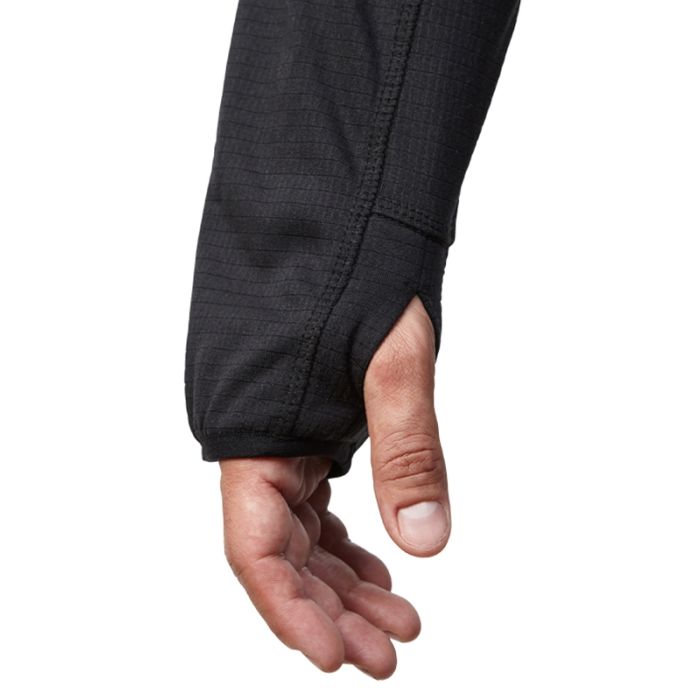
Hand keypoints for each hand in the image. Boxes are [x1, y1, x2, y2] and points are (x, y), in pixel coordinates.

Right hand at [219, 295, 450, 677]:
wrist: (338, 202)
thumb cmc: (355, 264)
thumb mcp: (393, 359)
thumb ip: (408, 448)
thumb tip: (427, 542)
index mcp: (258, 433)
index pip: (256, 549)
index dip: (291, 611)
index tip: (336, 658)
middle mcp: (261, 440)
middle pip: (282, 551)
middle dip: (331, 608)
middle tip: (389, 649)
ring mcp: (283, 432)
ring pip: (302, 529)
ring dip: (343, 578)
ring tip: (397, 616)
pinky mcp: (308, 420)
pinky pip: (317, 498)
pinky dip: (347, 536)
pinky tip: (378, 560)